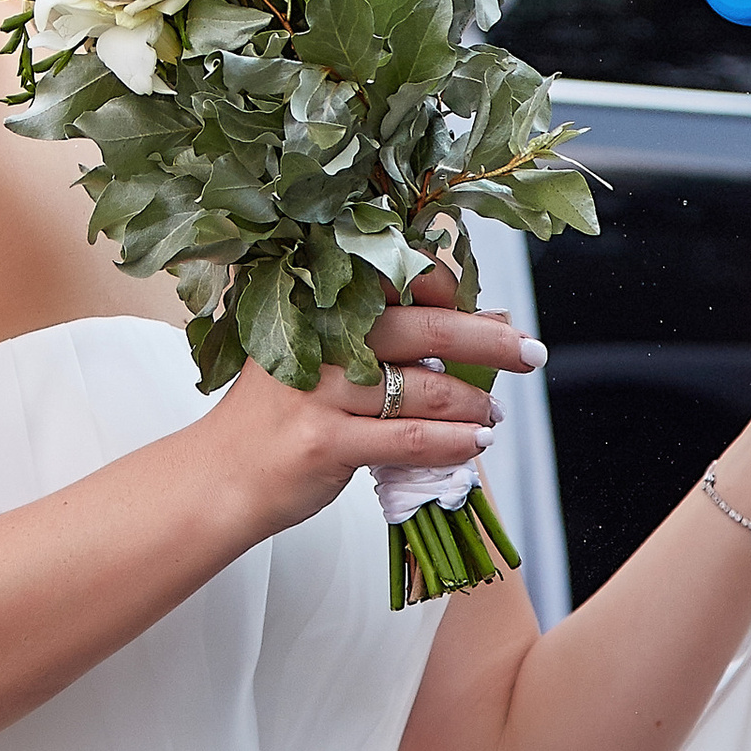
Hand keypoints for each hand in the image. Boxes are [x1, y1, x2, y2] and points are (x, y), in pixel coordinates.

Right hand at [207, 261, 542, 540]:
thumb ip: (384, 333)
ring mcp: (321, 389)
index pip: (398, 274)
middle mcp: (320, 336)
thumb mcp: (318, 355)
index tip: (488, 307)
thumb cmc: (279, 413)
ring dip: (475, 402)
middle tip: (529, 352)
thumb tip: (482, 317)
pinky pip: (411, 439)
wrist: (220, 476)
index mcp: (319, 303)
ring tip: (492, 413)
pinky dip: (453, 442)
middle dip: (491, 339)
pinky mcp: (325, 441)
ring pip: (426, 388)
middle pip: (427, 327)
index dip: (451, 288)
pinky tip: (475, 443)